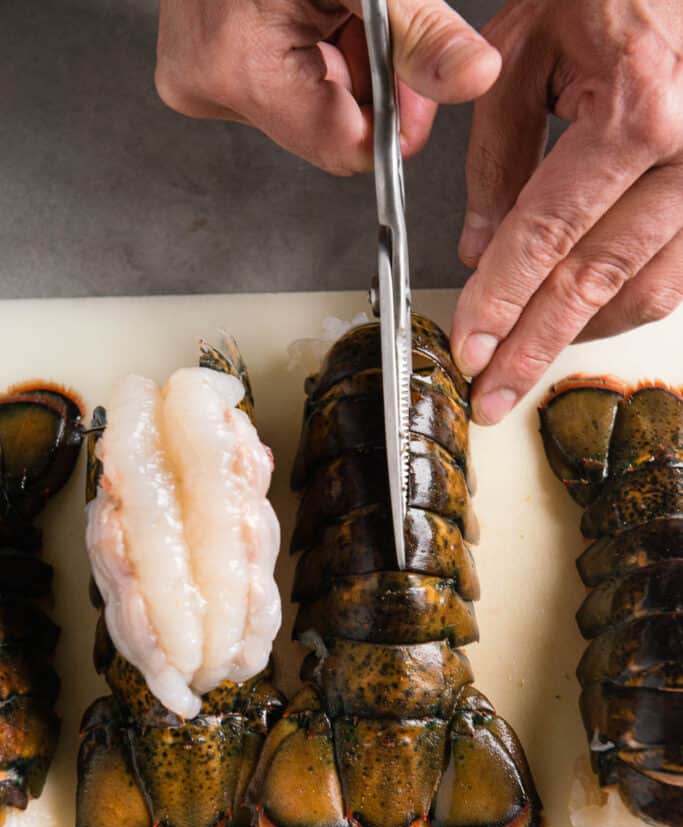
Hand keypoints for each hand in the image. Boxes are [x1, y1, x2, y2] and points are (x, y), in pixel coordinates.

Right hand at [155, 0, 499, 175]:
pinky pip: (281, 89)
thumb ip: (418, 30)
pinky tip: (308, 16)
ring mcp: (202, 83)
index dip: (395, 119)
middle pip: (329, 132)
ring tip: (330, 8)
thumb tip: (473, 78)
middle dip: (367, 84)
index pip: (347, 148)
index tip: (414, 76)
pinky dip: (312, 57)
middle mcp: (210, 89)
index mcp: (243, 70)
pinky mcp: (203, 71)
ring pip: (309, 112)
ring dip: (341, 67)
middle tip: (368, 21)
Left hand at [451, 0, 682, 424]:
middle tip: (494, 395)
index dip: (501, 300)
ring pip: (648, 293)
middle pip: (597, 280)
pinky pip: (678, 274)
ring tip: (528, 359)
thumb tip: (476, 251)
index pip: (548, 234)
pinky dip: (624, 304)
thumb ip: (496, 157)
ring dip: (582, 335)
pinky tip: (583, 317)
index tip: (470, 349)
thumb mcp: (527, 51)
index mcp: (638, 109)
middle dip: (535, 347)